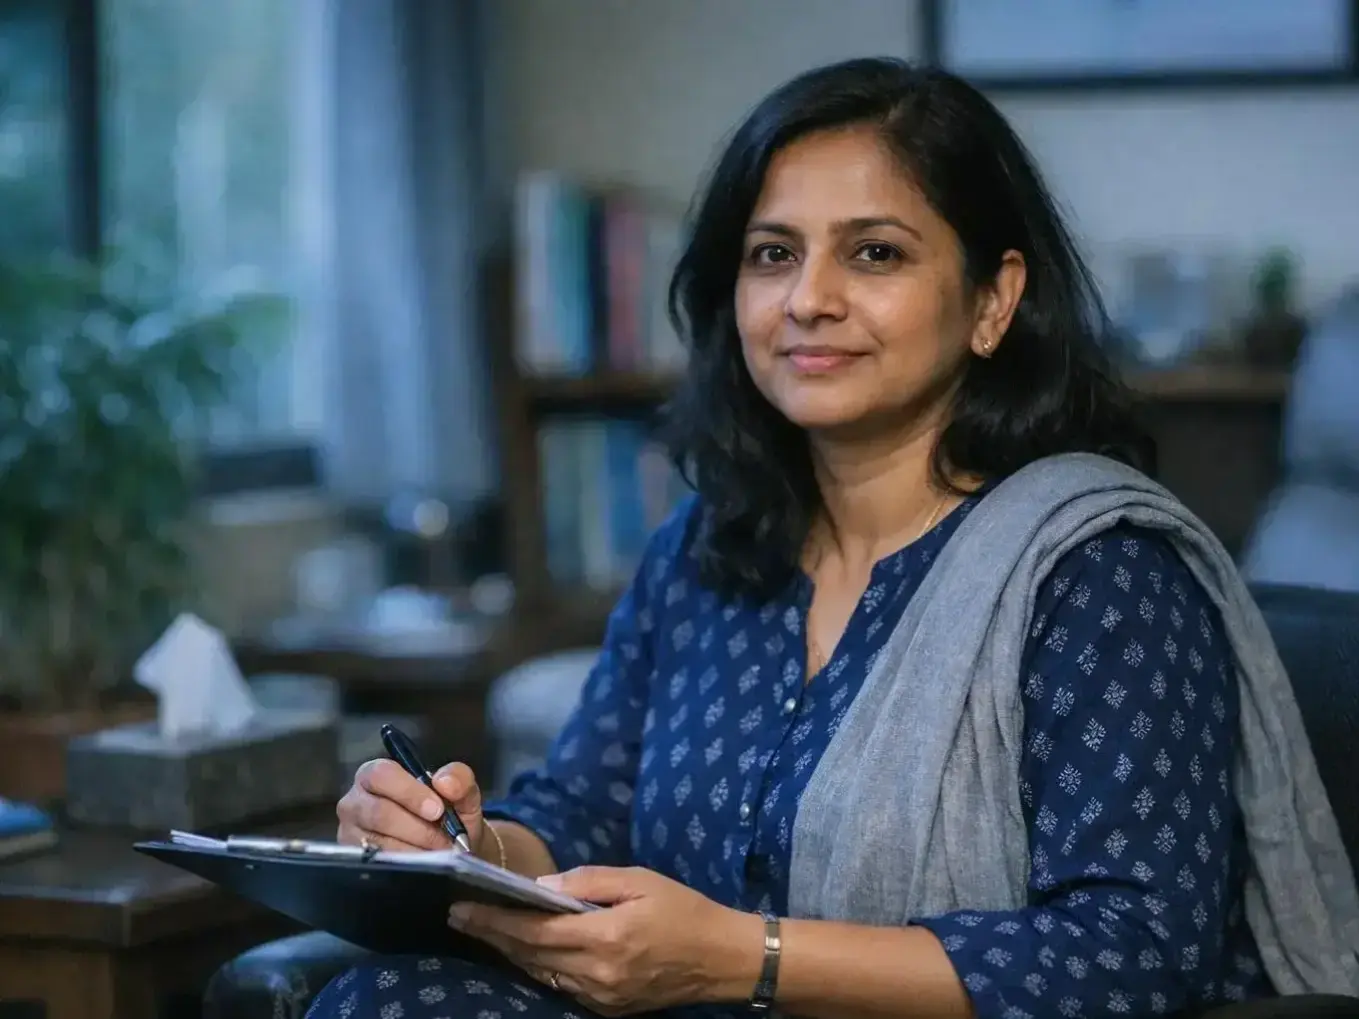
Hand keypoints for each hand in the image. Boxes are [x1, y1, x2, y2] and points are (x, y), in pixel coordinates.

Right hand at [336, 758, 484, 854]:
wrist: (451, 850)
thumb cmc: (448, 815)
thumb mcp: (460, 792)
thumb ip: (459, 779)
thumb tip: (445, 782)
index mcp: (375, 774)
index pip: (382, 775)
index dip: (409, 792)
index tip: (438, 810)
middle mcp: (354, 802)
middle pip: (379, 812)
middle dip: (418, 829)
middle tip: (444, 841)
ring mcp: (349, 834)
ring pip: (379, 843)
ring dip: (414, 851)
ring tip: (439, 854)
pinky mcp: (353, 861)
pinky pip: (377, 865)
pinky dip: (405, 867)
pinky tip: (423, 866)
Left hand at [447, 866, 762, 1014]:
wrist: (722, 959)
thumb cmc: (683, 909)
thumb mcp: (639, 880)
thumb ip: (589, 882)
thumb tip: (542, 887)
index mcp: (603, 938)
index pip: (534, 930)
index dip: (494, 920)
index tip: (463, 907)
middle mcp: (595, 974)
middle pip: (529, 955)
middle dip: (493, 936)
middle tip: (460, 916)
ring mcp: (600, 997)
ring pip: (541, 974)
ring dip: (511, 953)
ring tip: (486, 931)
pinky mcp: (607, 1008)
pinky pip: (561, 986)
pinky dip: (539, 967)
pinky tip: (526, 952)